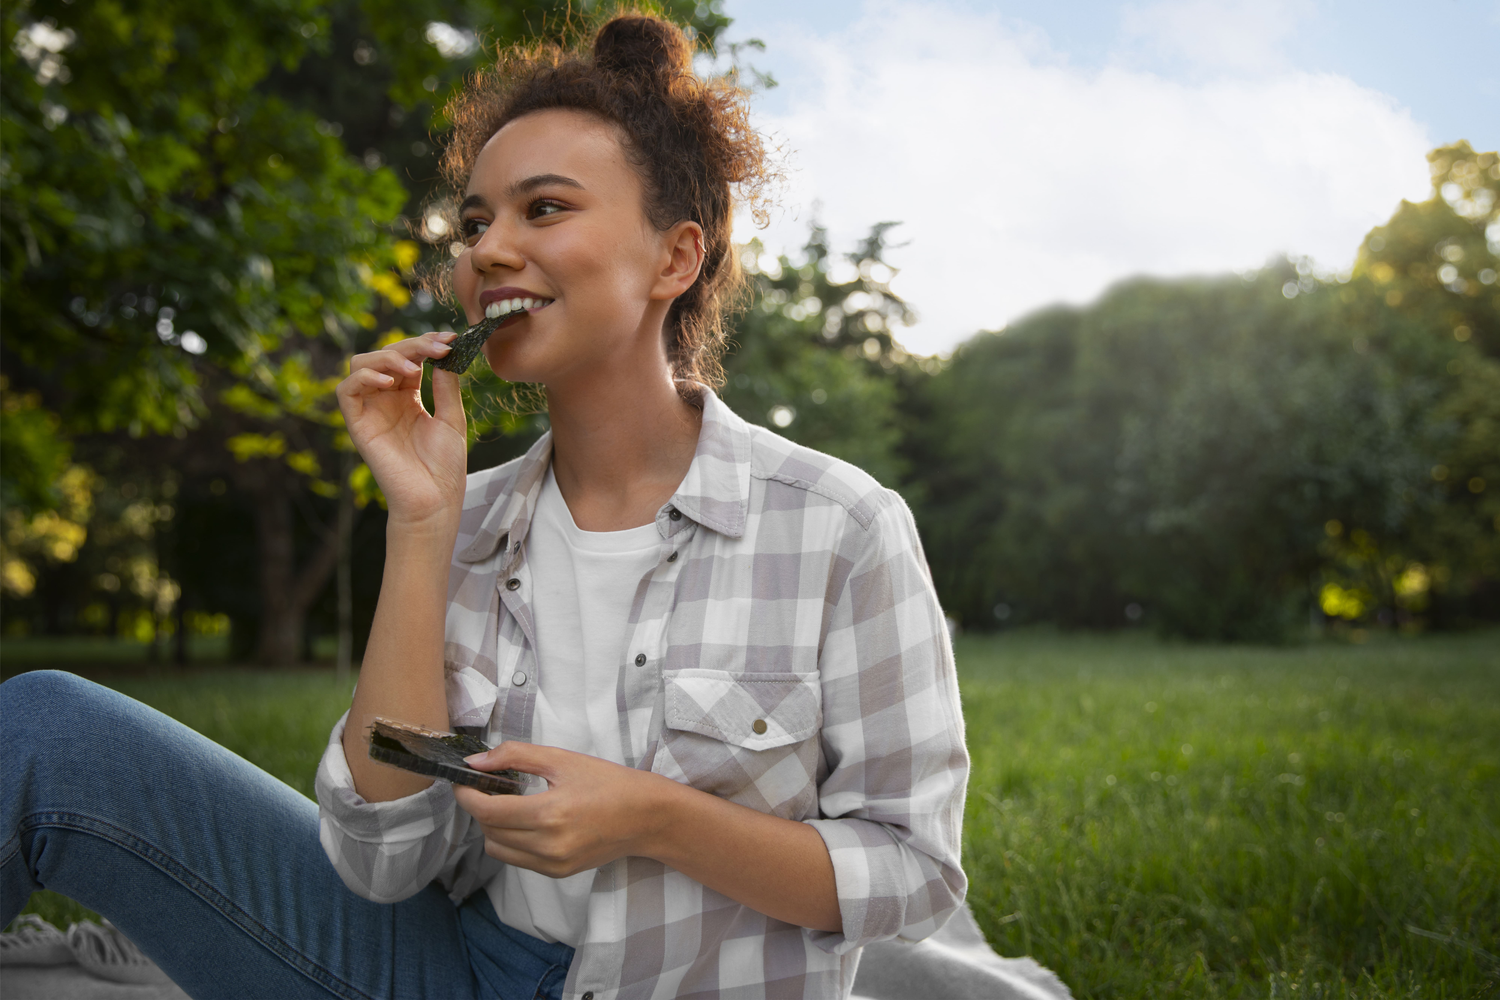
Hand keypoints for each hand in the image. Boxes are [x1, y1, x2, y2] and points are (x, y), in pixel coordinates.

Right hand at [336, 332, 466, 529]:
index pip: (409, 358)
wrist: (434, 499)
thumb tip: (445, 354)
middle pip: (385, 355)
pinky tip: (389, 383)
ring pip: (362, 364)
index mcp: (408, 398)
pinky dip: (364, 378)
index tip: (450, 340)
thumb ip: (445, 386)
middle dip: (411, 346)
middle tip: (438, 348)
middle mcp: (386, 400)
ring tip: (413, 368)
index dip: (425, 344)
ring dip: (386, 357)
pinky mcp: (358, 424)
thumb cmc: (445, 466)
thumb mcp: (452, 418)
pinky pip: (346, 391)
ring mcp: (370, 410)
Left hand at [453, 743, 674, 877]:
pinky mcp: (558, 873)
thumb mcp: (562, 759)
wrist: (646, 817)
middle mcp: (548, 846)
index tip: (463, 780)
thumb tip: (476, 761)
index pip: (488, 811)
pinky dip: (511, 840)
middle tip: (487, 786)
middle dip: (480, 807)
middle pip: (489, 830)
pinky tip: (526, 821)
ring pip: (497, 849)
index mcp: (549, 814)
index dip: (467, 795)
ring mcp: (553, 865)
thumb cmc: (608, 783)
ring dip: (493, 826)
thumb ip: (515, 756)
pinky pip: (517, 859)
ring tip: (508, 804)